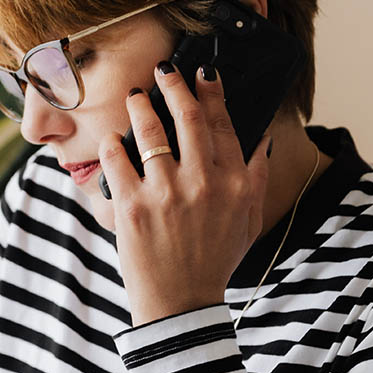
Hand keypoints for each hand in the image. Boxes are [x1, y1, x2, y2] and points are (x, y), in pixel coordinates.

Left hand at [97, 62, 270, 326]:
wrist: (181, 303)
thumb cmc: (214, 261)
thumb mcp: (249, 220)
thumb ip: (256, 178)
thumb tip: (260, 138)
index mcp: (234, 183)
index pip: (223, 124)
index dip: (212, 91)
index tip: (204, 70)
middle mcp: (203, 183)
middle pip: (188, 117)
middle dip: (174, 85)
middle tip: (163, 70)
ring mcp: (166, 193)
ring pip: (150, 132)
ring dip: (140, 106)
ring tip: (134, 96)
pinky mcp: (132, 207)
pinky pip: (117, 160)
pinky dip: (112, 144)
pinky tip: (111, 138)